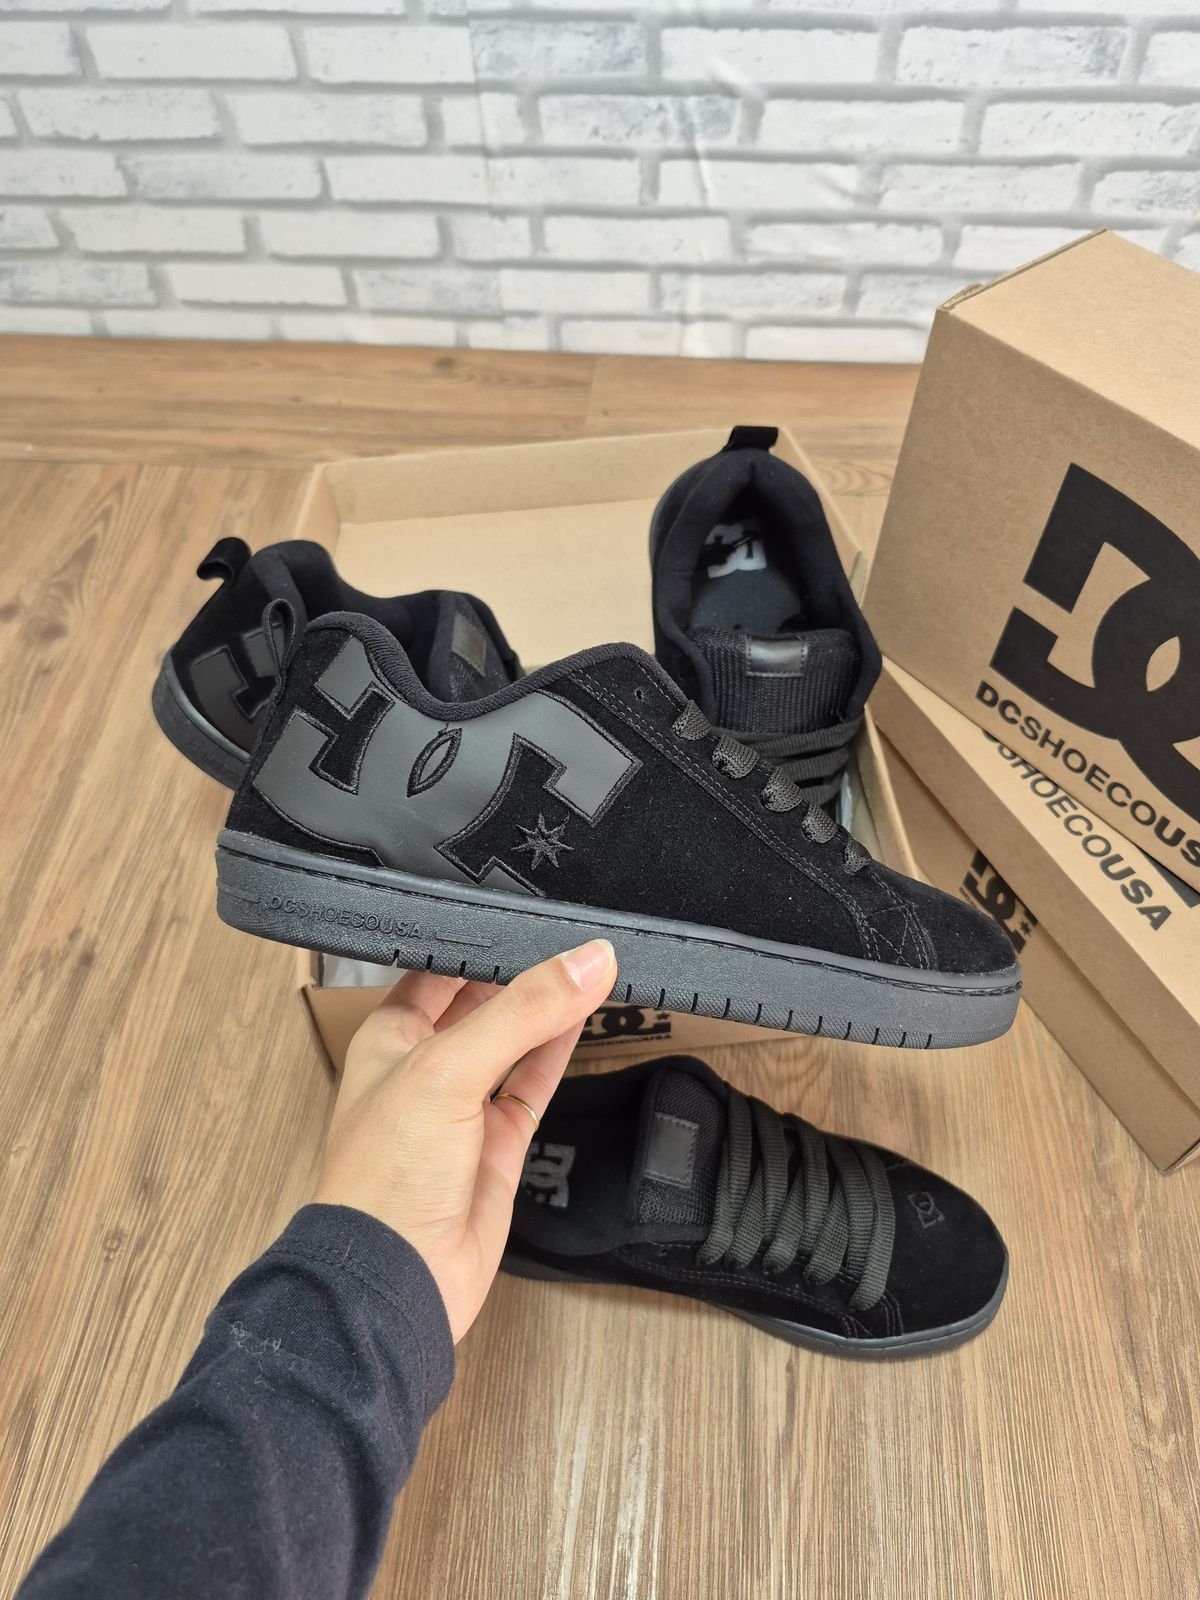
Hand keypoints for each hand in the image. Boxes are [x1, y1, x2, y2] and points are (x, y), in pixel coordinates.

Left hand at [313, 940, 616, 1341]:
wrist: (395, 1279)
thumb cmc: (386, 1174)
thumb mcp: (451, 1069)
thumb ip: (523, 1011)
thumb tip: (589, 960)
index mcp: (389, 1038)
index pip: (438, 969)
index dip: (479, 941)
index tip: (530, 912)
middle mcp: (424, 1069)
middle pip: (479, 1003)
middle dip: (519, 972)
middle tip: (571, 935)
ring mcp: (462, 1109)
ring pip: (513, 1043)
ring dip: (547, 1010)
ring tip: (591, 966)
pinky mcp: (497, 1146)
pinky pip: (532, 1086)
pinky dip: (558, 1053)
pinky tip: (582, 1019)